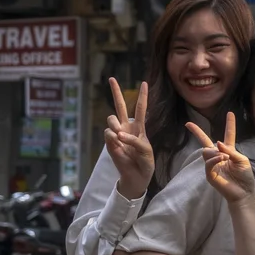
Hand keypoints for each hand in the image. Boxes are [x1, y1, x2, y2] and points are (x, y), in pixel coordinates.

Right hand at [105, 78, 153, 199]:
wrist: (136, 176)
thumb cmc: (144, 163)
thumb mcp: (146, 151)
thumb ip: (134, 141)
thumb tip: (118, 134)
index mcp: (139, 127)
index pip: (141, 108)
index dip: (143, 96)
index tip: (144, 82)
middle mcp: (127, 127)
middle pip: (120, 106)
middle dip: (116, 92)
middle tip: (111, 78)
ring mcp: (117, 134)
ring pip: (112, 118)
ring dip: (115, 124)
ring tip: (120, 136)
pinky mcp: (110, 142)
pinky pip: (108, 134)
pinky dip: (113, 138)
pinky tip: (117, 144)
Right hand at [186, 112, 254, 203]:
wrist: (244, 192)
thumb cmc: (245, 177)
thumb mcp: (242, 160)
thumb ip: (230, 150)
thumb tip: (217, 142)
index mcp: (229, 152)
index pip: (228, 135)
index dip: (230, 124)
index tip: (230, 113)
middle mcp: (219, 157)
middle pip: (205, 141)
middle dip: (197, 132)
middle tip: (188, 124)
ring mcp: (213, 165)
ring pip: (206, 151)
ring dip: (215, 152)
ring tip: (225, 157)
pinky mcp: (210, 174)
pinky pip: (208, 163)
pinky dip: (215, 159)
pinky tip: (222, 159)